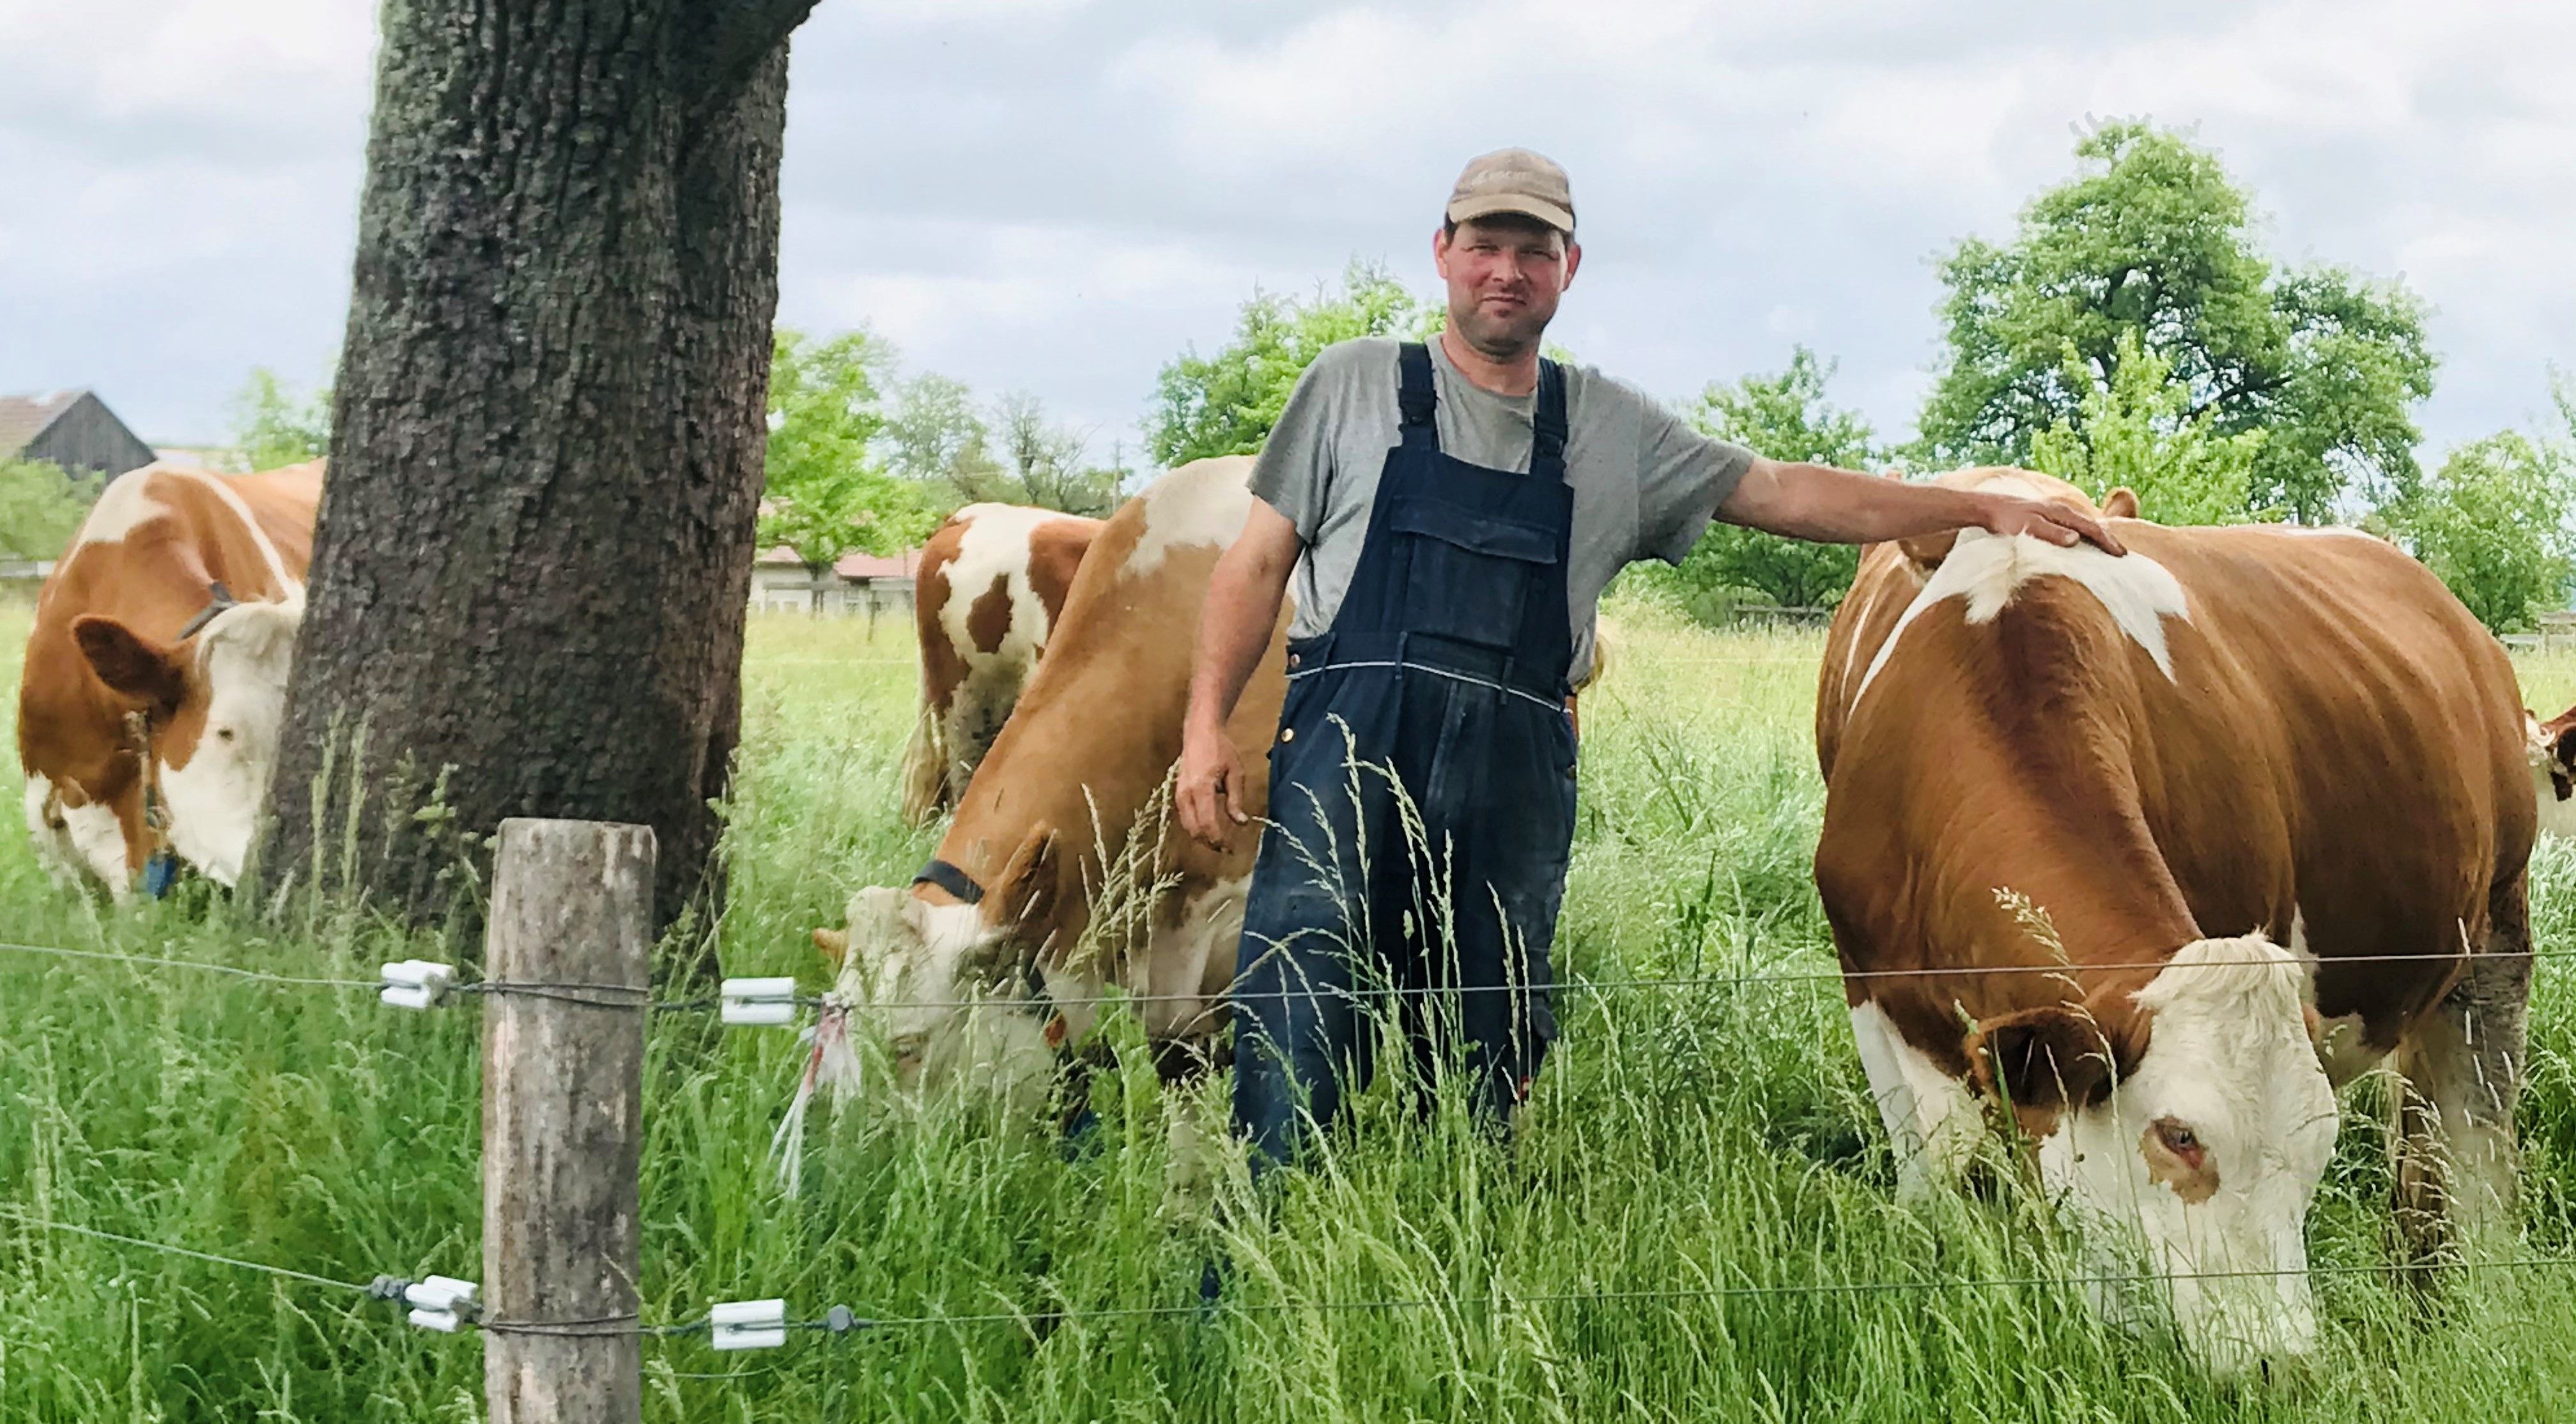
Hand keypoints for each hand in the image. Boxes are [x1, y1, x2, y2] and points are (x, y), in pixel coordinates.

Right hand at [1175, 718, 1250, 850]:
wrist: (1200, 731)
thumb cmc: (1220, 749)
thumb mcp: (1235, 773)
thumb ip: (1236, 800)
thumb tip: (1240, 823)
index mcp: (1201, 788)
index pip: (1207, 824)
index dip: (1218, 840)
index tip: (1231, 848)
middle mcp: (1186, 794)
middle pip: (1193, 830)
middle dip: (1209, 843)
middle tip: (1226, 848)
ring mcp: (1179, 794)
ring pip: (1187, 826)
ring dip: (1202, 837)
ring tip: (1219, 840)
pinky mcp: (1178, 793)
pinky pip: (1185, 817)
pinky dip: (1196, 826)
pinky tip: (1209, 827)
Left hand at [1981, 494, 2125, 555]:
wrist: (1987, 507)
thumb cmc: (2005, 519)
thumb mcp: (2027, 528)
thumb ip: (2051, 533)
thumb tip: (2076, 539)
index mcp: (2060, 512)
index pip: (2091, 528)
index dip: (2107, 542)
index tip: (2120, 555)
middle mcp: (2061, 509)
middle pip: (2091, 525)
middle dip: (2107, 539)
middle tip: (2122, 555)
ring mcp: (2054, 512)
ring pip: (2083, 525)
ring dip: (2097, 537)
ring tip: (2108, 551)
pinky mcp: (2047, 517)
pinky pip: (2073, 526)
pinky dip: (2083, 535)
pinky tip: (2083, 544)